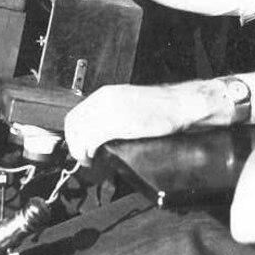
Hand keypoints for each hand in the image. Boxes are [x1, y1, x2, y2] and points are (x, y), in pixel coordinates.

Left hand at [63, 83, 189, 160]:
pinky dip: (89, 151)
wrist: (180, 104)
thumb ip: (114, 113)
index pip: (76, 114)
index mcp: (106, 94)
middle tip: (83, 157)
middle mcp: (104, 99)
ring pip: (80, 132)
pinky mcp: (118, 122)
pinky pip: (92, 138)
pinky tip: (95, 157)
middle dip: (74, 144)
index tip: (79, 146)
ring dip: (80, 150)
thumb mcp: (131, 104)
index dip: (74, 134)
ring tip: (89, 160)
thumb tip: (101, 133)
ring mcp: (110, 110)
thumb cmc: (162, 107)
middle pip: (74, 124)